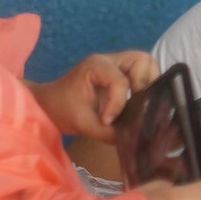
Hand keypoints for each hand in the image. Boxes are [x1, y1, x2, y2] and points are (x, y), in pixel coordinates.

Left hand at [31, 51, 158, 140]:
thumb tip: (133, 139)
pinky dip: (146, 86)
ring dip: (149, 83)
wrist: (51, 105)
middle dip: (144, 83)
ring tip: (141, 102)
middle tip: (138, 103)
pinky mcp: (121, 73)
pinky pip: (143, 74)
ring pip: (146, 64)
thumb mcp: (83, 124)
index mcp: (95, 66)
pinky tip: (138, 102)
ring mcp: (116, 64)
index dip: (118, 103)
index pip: (120, 81)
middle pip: (142, 60)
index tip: (107, 121)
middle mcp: (109, 60)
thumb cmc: (62, 110)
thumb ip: (108, 133)